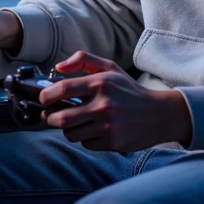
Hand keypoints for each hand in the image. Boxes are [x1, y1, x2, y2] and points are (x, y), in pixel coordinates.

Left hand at [40, 50, 192, 150]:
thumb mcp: (110, 68)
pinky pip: (85, 143)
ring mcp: (107, 126)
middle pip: (61, 118)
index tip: (44, 99)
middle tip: (51, 115)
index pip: (62, 89)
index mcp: (101, 83)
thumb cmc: (130, 90)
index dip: (46, 95)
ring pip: (70, 133)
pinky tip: (94, 130)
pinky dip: (85, 138)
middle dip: (50, 118)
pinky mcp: (112, 142)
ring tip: (75, 122)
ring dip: (68, 129)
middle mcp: (103, 105)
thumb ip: (83, 60)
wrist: (159, 114)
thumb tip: (58, 67)